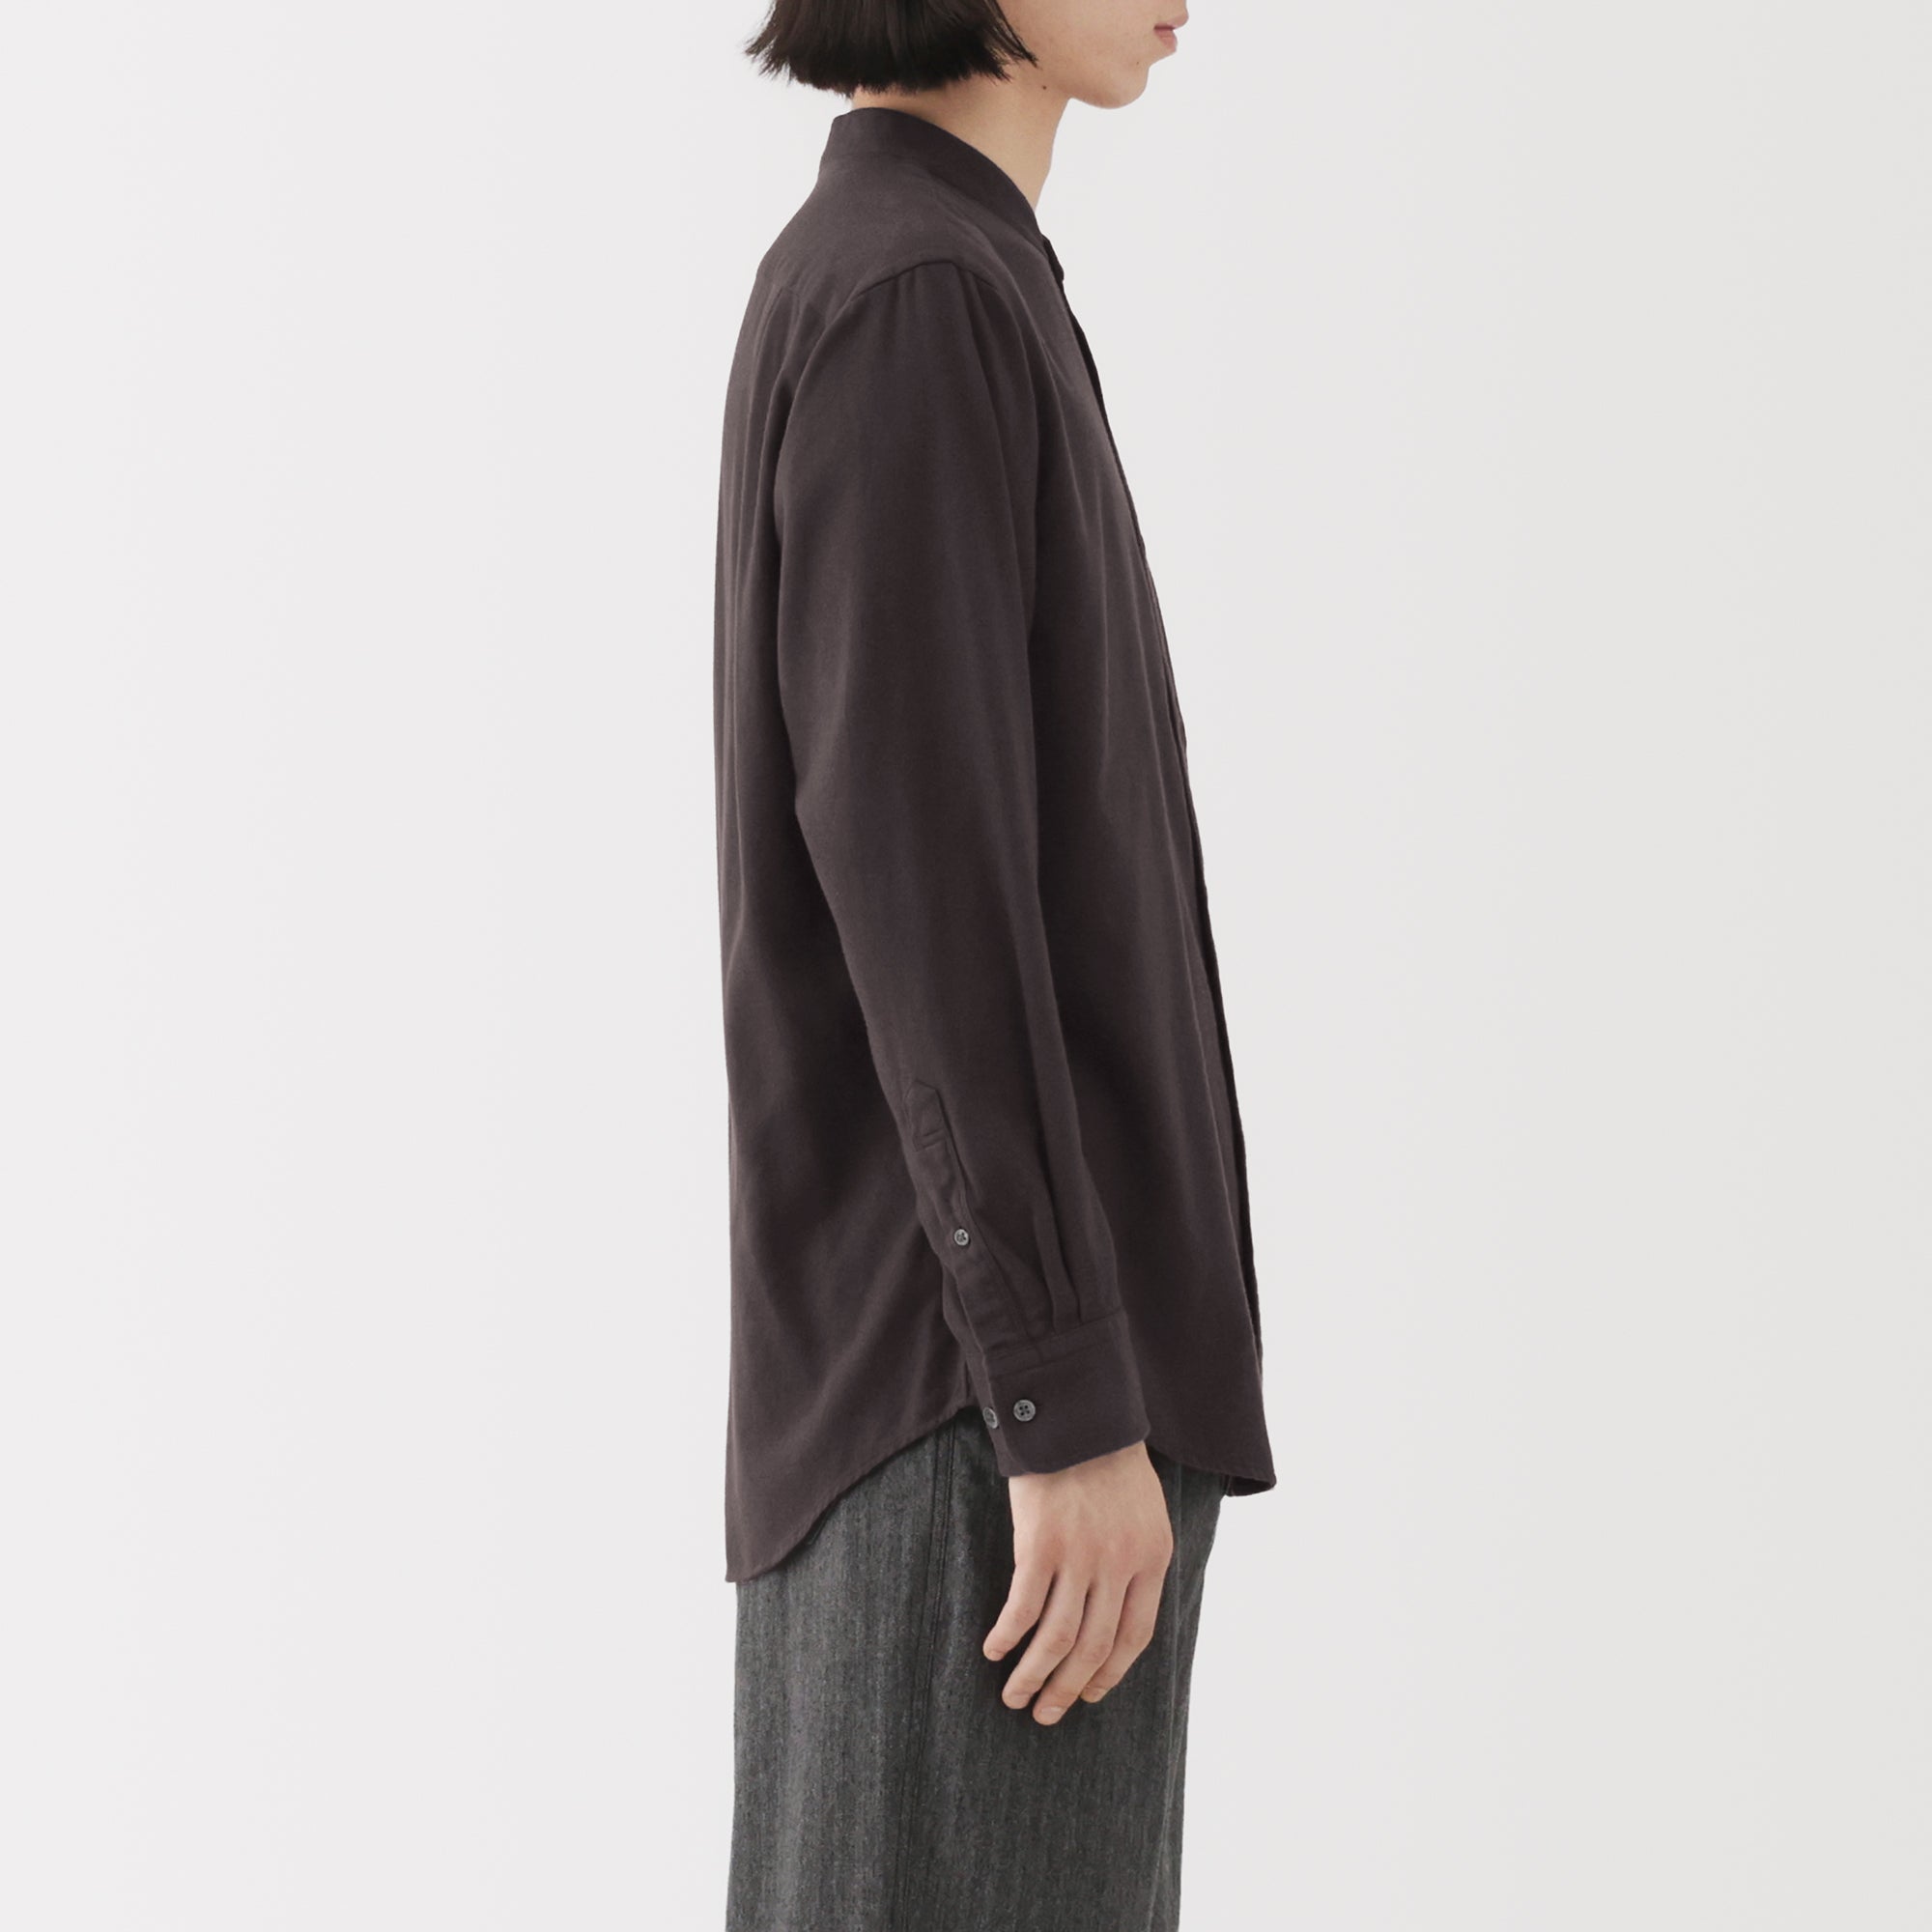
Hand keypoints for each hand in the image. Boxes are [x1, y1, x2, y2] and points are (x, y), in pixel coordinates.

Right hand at [982, 1440, 1172, 1723]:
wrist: (1077, 1413)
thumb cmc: (1108, 1460)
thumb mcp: (1144, 1511)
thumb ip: (1135, 1560)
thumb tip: (1113, 1616)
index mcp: (1152, 1558)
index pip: (1134, 1636)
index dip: (1109, 1673)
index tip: (1088, 1695)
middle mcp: (1119, 1564)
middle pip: (1094, 1647)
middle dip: (1067, 1688)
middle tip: (1045, 1714)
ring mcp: (1080, 1556)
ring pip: (1057, 1638)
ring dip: (1034, 1674)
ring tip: (1015, 1697)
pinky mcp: (1040, 1544)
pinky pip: (1023, 1606)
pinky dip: (1007, 1635)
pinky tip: (994, 1651)